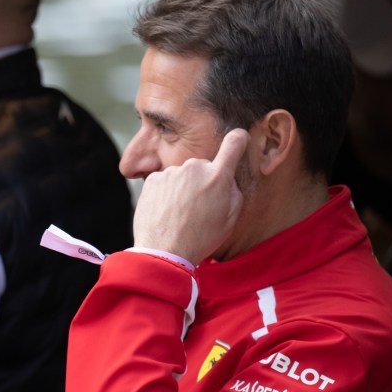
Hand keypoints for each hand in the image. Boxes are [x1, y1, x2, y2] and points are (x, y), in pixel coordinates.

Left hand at [132, 129, 248, 264]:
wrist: (164, 252)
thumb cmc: (201, 237)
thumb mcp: (231, 217)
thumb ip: (234, 190)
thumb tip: (228, 177)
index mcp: (218, 176)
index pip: (235, 143)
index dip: (238, 139)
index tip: (238, 139)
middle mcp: (194, 167)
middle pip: (203, 166)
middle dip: (203, 180)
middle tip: (199, 207)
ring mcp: (171, 172)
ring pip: (182, 175)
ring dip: (183, 187)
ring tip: (180, 213)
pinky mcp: (153, 179)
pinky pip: (164, 181)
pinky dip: (166, 192)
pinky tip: (166, 211)